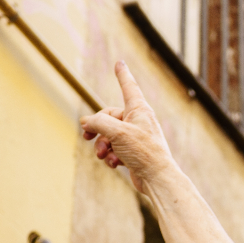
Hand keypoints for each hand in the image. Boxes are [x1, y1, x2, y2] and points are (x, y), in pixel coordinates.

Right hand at [81, 61, 175, 198]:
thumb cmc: (143, 152)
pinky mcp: (134, 153)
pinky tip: (114, 164)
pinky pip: (115, 149)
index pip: (128, 87)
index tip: (120, 63)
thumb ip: (98, 123)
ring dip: (102, 145)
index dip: (122, 74)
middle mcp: (139, 121)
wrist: (157, 179)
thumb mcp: (116, 133)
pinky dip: (111, 156)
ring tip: (102, 154)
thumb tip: (86, 122)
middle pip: (109, 117)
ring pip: (110, 135)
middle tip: (86, 136)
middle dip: (97, 128)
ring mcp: (136, 137)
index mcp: (139, 110)